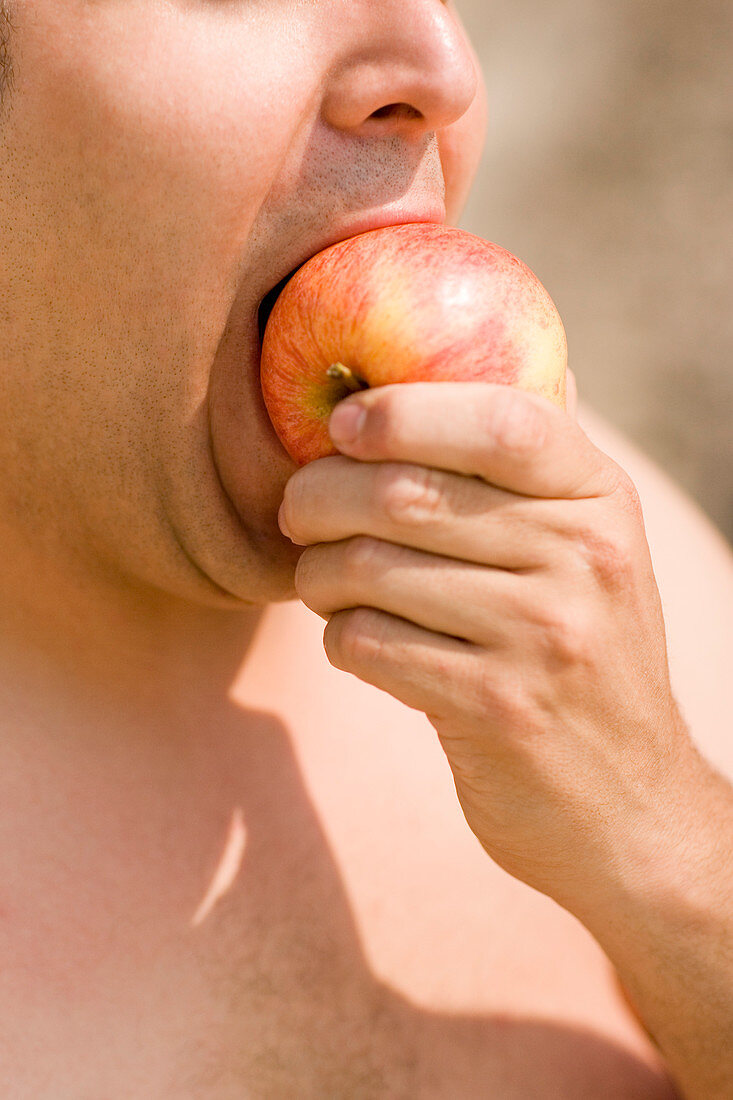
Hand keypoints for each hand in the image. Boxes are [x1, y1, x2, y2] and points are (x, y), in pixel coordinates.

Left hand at [279, 380, 695, 911]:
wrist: (630, 807)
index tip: (345, 423)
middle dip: (319, 496)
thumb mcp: (591, 554)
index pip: (501, 419)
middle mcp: (583, 559)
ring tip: (323, 583)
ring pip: (370, 570)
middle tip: (297, 512)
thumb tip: (452, 371)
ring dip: (319, 575)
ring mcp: (543, 636)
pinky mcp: (495, 707)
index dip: (406, 411)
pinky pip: (366, 643)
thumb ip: (532, 471)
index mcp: (601, 501)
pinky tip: (359, 640)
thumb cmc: (583, 659)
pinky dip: (339, 636)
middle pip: (406, 495)